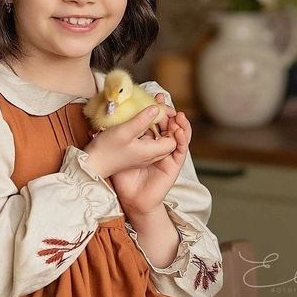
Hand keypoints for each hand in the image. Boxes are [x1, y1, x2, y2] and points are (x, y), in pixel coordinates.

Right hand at [84, 100, 176, 179]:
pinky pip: (148, 141)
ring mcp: (142, 156)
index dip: (173, 127)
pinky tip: (142, 119)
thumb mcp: (124, 131)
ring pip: (157, 140)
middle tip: (162, 108)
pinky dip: (149, 130)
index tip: (166, 113)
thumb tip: (156, 108)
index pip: (173, 141)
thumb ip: (141, 120)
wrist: (91, 164)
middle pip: (167, 140)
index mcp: (151, 151)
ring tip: (153, 110)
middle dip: (167, 125)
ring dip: (158, 126)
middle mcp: (150, 156)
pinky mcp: (134, 153)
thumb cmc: (106, 149)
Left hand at [111, 94, 191, 216]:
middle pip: (169, 125)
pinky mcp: (174, 164)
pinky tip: (178, 130)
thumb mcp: (118, 153)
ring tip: (177, 114)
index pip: (156, 121)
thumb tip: (115, 118)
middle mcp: (159, 146)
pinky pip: (181, 148)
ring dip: (180, 123)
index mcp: (147, 141)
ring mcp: (169, 155)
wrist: (132, 199)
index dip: (157, 108)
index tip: (154, 96)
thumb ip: (120, 136)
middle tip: (164, 100)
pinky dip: (182, 138)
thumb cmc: (124, 177)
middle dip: (169, 112)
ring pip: (179, 134)